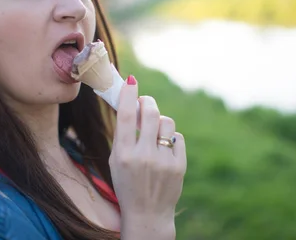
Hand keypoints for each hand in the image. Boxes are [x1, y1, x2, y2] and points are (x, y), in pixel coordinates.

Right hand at [109, 75, 186, 239]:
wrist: (147, 214)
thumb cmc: (127, 183)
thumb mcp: (115, 160)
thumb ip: (122, 135)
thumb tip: (130, 103)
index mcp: (123, 154)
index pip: (126, 115)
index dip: (129, 94)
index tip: (132, 81)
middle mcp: (143, 156)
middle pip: (150, 113)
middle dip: (148, 101)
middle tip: (145, 101)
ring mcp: (163, 161)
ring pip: (166, 122)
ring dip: (159, 121)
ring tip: (154, 130)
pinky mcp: (179, 165)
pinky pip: (177, 137)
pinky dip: (170, 138)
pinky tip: (164, 148)